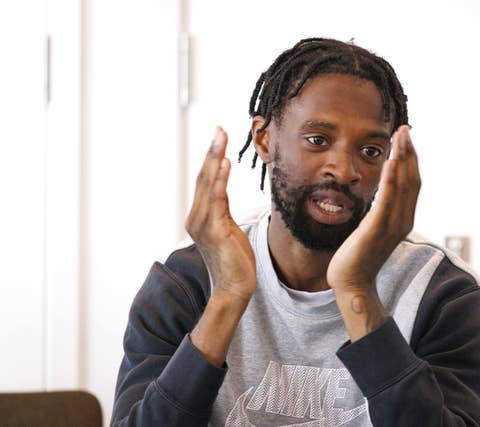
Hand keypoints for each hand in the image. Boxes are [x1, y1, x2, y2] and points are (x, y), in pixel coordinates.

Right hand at [185, 127, 256, 301]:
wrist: (234, 288)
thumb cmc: (234, 261)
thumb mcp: (228, 230)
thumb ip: (222, 211)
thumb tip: (221, 192)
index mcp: (199, 217)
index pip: (205, 181)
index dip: (211, 158)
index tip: (218, 137)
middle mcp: (196, 218)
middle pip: (204, 177)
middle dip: (212, 151)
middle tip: (219, 128)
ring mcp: (203, 224)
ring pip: (208, 184)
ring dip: (215, 158)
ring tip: (221, 137)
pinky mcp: (214, 230)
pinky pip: (217, 199)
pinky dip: (220, 180)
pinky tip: (224, 163)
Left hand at [327, 125, 420, 291]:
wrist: (352, 282)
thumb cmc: (359, 255)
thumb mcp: (373, 227)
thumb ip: (380, 211)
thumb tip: (378, 195)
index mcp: (403, 218)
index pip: (412, 182)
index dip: (411, 158)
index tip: (405, 138)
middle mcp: (403, 220)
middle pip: (412, 178)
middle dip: (409, 152)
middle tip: (405, 129)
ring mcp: (392, 225)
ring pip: (404, 184)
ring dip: (402, 157)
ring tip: (400, 136)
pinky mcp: (377, 229)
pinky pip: (387, 199)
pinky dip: (391, 179)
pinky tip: (391, 161)